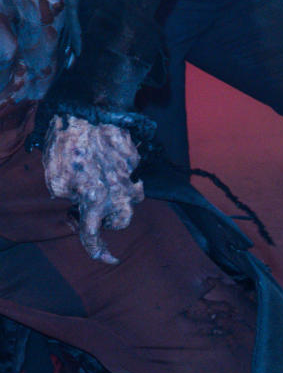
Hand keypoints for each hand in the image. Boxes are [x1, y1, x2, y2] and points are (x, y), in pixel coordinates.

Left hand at [42, 117, 142, 263]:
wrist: (85, 112)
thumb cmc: (64, 148)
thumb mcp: (56, 180)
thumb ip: (68, 198)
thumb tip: (78, 205)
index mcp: (94, 200)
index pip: (95, 235)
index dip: (99, 252)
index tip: (109, 260)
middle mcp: (116, 190)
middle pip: (123, 220)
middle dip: (113, 221)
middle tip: (99, 212)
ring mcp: (128, 171)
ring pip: (136, 194)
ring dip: (124, 196)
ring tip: (112, 188)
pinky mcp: (133, 153)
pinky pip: (133, 168)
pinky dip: (124, 169)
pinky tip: (110, 159)